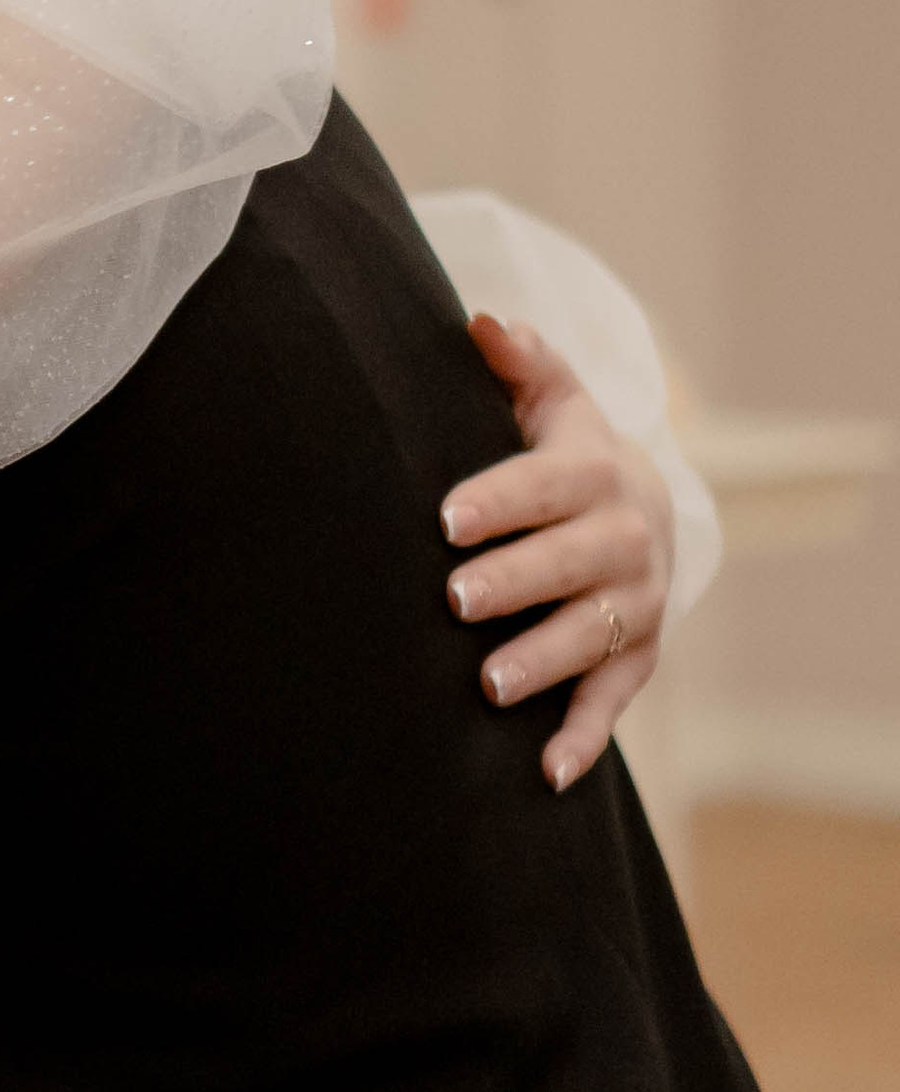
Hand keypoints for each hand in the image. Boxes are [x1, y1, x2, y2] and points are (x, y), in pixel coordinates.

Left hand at [439, 315, 672, 792]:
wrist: (646, 514)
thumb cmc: (568, 454)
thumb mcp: (553, 402)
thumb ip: (520, 362)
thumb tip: (482, 319)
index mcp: (597, 474)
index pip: (546, 486)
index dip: (499, 501)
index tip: (445, 519)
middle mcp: (626, 541)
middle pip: (571, 563)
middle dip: (516, 581)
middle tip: (455, 599)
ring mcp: (635, 605)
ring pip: (591, 636)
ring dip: (542, 661)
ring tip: (488, 684)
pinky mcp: (635, 660)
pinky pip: (610, 703)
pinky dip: (581, 739)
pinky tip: (542, 772)